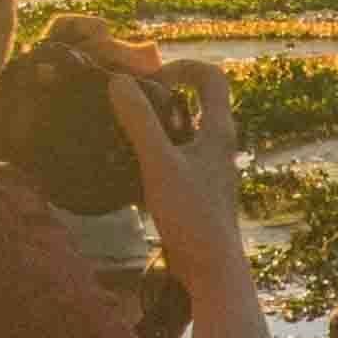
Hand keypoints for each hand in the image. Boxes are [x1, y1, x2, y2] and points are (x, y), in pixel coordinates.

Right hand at [112, 51, 249, 235]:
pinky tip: (131, 165)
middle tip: (133, 102)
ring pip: (186, 131)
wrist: (210, 270)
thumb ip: (140, 122)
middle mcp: (219, 146)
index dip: (183, 67)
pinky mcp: (198, 190)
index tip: (152, 79)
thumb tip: (118, 82)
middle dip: (165, 94)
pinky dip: (156, 152)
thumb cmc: (192, 217)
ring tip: (127, 132)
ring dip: (158, 124)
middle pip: (198, 101)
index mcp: (219, 132)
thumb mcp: (160, 163)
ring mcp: (210, 169)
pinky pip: (177, 157)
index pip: (212, 77)